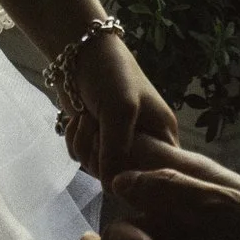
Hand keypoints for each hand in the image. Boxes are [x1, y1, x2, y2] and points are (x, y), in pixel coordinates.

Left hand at [63, 33, 179, 182]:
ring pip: (99, 170)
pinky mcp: (95, 139)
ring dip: (84, 146)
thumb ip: (118, 150)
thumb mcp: (120, 110)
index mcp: (163, 135)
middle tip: (96, 129)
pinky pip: (83, 159)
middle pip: (123, 176)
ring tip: (86, 118)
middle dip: (102, 155)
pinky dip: (75, 143)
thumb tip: (110, 187)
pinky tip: (77, 120)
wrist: (79, 52)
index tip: (115, 151)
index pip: (157, 174)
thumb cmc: (111, 73)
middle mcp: (144, 143)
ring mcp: (118, 142)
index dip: (134, 171)